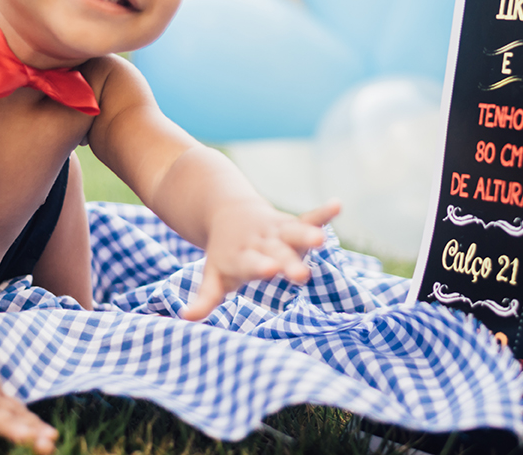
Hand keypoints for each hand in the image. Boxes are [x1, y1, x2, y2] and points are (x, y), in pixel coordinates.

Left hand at [181, 198, 340, 321]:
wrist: (226, 211)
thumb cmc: (223, 254)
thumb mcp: (213, 275)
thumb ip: (205, 298)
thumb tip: (185, 318)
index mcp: (241, 256)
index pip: (251, 263)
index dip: (259, 266)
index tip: (269, 270)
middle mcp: (261, 242)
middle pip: (277, 252)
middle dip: (289, 262)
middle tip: (302, 275)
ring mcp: (277, 231)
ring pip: (294, 232)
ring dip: (307, 234)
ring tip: (322, 240)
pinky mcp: (291, 223)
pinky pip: (309, 218)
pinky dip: (323, 213)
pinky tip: (337, 204)